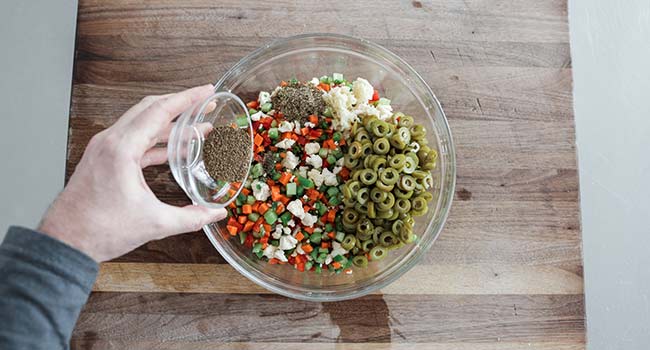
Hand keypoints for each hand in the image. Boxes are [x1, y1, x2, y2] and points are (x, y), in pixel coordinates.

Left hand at [38, 85, 226, 261]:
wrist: (66, 242)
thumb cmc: (99, 230)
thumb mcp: (154, 223)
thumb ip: (191, 217)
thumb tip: (216, 213)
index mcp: (121, 149)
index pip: (159, 111)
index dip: (187, 98)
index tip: (206, 90)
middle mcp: (110, 142)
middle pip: (150, 109)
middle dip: (181, 105)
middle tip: (205, 104)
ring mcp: (104, 149)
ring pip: (142, 124)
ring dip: (170, 125)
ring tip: (198, 128)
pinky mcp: (103, 160)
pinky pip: (134, 141)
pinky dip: (156, 141)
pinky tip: (176, 151)